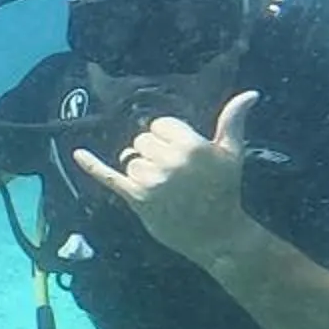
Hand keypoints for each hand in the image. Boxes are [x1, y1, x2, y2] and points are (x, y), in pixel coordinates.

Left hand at [74, 91, 263, 271]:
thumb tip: (250, 93)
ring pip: (130, 158)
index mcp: (191, 146)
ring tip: (164, 187)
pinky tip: (78, 153)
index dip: (168, 137)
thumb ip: (233, 120)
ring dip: (142, 169)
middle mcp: (169, 161)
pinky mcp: (136, 198)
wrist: (218, 235)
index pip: (161, 125)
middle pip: (143, 140)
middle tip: (174, 174)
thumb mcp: (232, 153)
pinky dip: (92, 165)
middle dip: (154, 153)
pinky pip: (109, 176)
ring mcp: (151, 181)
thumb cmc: (225, 191)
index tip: (182, 155)